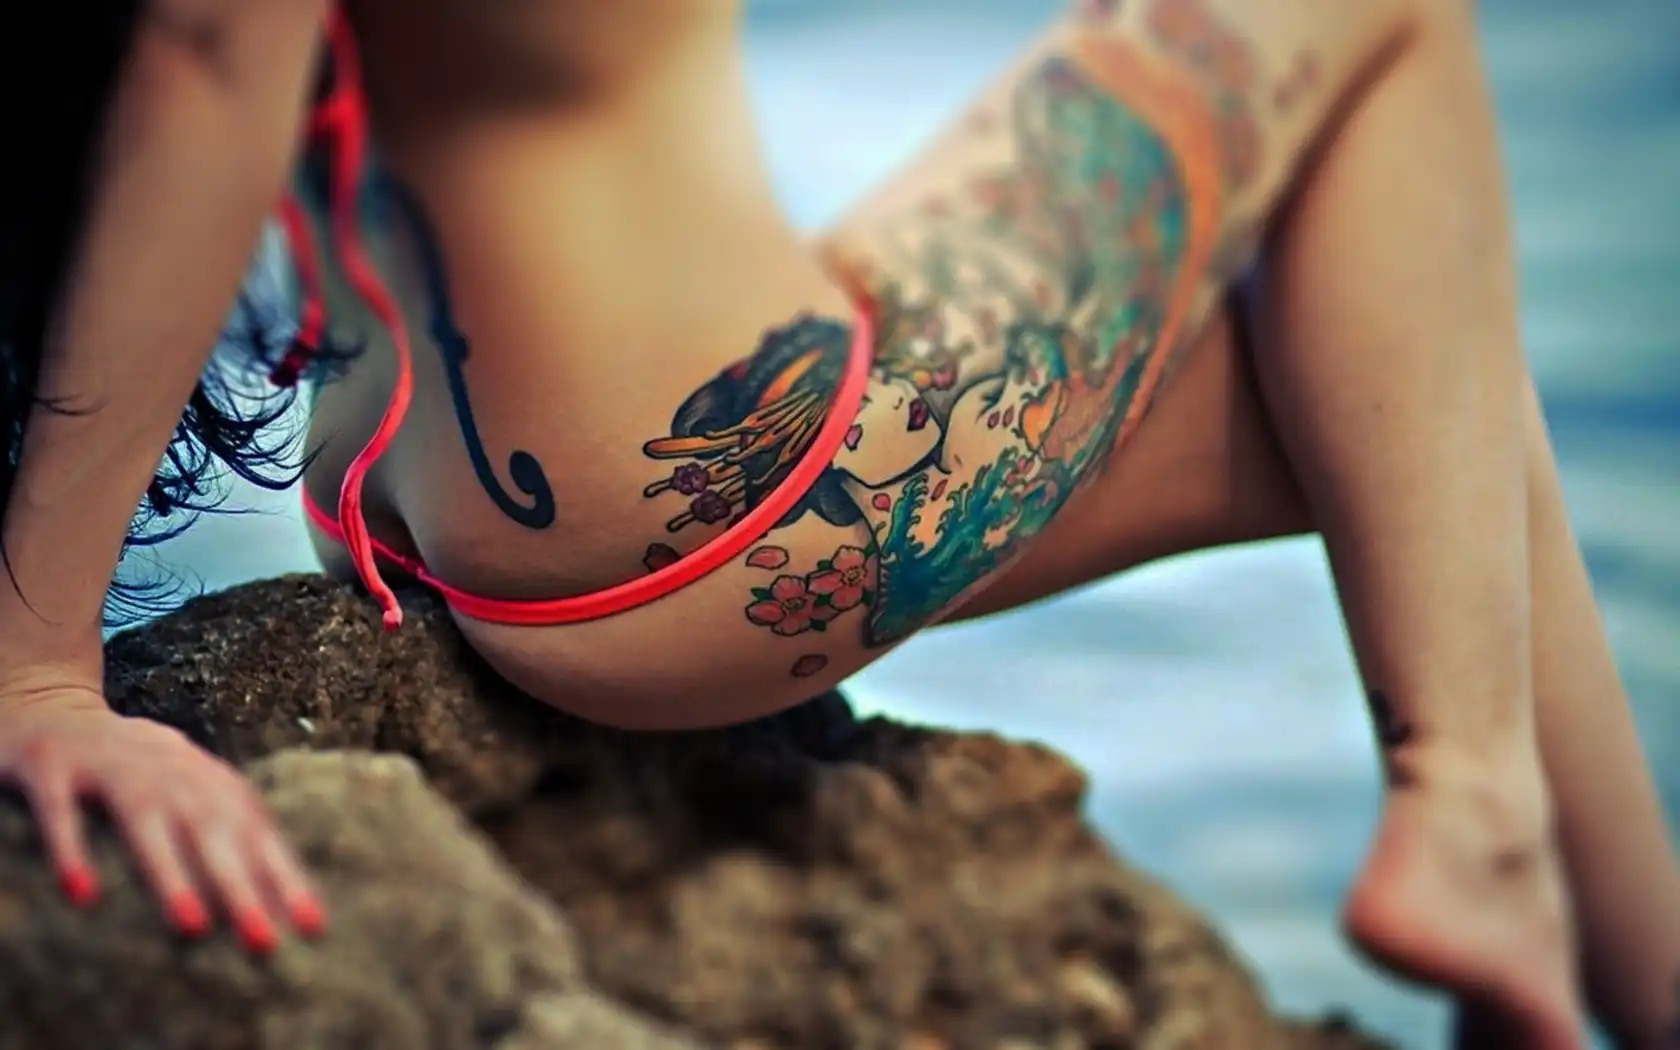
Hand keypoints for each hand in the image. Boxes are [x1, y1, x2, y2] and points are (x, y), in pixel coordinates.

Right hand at [0, 680, 324, 953]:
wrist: (47, 703)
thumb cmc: (130, 770)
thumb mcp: (181, 792)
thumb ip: (221, 836)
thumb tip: (271, 901)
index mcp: (203, 777)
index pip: (252, 829)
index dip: (283, 876)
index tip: (313, 927)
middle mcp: (167, 766)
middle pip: (210, 827)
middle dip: (241, 885)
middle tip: (263, 943)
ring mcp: (109, 762)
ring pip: (144, 818)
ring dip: (171, 873)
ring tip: (193, 927)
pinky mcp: (50, 765)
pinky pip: (60, 809)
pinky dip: (71, 848)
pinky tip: (82, 893)